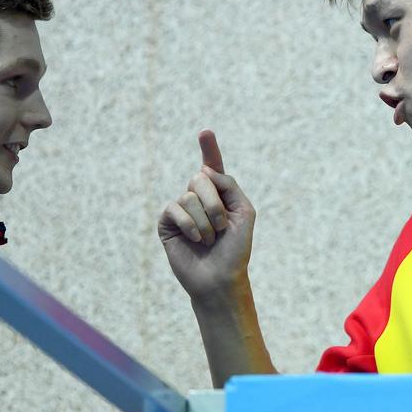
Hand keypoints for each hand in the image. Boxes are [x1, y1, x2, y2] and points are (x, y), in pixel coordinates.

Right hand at [157, 130, 255, 298]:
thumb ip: (229, 186)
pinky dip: (190, 225)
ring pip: (189, 196)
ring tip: (211, 239)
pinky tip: (197, 240)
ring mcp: (181, 210)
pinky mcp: (167, 223)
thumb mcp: (244, 213)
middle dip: (216, 203)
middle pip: (200, 178)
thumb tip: (203, 170)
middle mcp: (198, 199)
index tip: (205, 132)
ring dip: (206, 220)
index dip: (209, 149)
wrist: (221, 278)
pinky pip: (175, 209)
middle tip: (223, 227)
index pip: (212, 167)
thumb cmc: (236, 250)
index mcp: (219, 195)